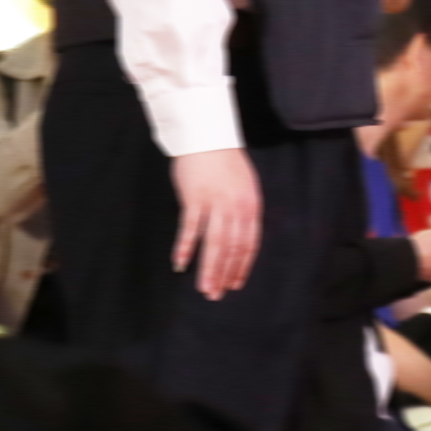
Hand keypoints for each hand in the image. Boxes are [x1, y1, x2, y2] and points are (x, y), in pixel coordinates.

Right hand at [168, 148, 261, 300]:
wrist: (208, 135)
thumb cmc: (226, 160)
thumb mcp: (245, 186)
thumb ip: (243, 211)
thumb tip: (240, 237)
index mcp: (251, 206)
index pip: (249, 244)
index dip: (241, 267)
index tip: (234, 284)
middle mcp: (236, 207)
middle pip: (232, 248)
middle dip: (224, 274)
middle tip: (216, 295)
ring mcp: (215, 203)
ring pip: (214, 243)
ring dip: (208, 269)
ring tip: (204, 288)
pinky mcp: (194, 197)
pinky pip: (190, 228)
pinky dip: (185, 247)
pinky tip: (180, 263)